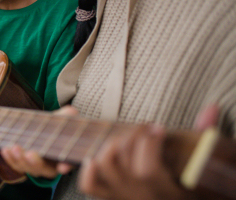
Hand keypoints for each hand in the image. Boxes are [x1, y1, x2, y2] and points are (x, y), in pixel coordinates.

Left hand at [0, 105, 78, 177]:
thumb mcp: (63, 119)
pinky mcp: (24, 164)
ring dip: (20, 160)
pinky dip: (10, 159)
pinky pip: (17, 164)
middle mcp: (52, 166)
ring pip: (28, 168)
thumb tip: (71, 111)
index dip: (66, 165)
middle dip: (35, 163)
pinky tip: (5, 150)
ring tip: (14, 148)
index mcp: (66, 156)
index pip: (69, 163)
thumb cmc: (56, 125)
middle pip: (44, 169)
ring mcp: (36, 166)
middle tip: (30, 154)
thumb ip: (67, 116)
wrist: (42, 129)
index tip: (62, 167)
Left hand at [78, 104, 219, 199]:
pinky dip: (88, 169)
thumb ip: (203, 138)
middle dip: (131, 137)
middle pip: (123, 163)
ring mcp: (122, 196)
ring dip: (110, 145)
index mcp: (165, 191)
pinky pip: (90, 185)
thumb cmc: (187, 186)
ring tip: (124, 137)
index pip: (147, 170)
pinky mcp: (110, 196)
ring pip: (105, 166)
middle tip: (143, 129)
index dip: (149, 144)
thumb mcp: (198, 166)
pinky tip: (95, 156)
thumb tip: (211, 109)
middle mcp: (141, 196)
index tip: (158, 128)